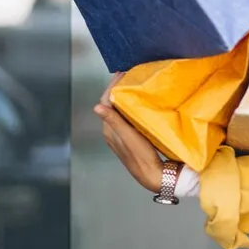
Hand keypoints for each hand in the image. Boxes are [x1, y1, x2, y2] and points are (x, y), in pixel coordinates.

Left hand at [95, 74, 164, 193]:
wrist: (151, 174)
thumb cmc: (140, 155)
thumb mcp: (128, 136)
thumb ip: (113, 121)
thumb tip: (96, 107)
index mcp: (109, 129)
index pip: (105, 102)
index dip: (111, 87)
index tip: (121, 74)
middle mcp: (111, 131)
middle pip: (111, 105)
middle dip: (117, 89)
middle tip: (128, 76)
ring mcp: (120, 135)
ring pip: (118, 111)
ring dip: (123, 98)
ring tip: (133, 85)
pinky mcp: (129, 138)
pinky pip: (125, 117)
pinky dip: (129, 107)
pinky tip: (138, 104)